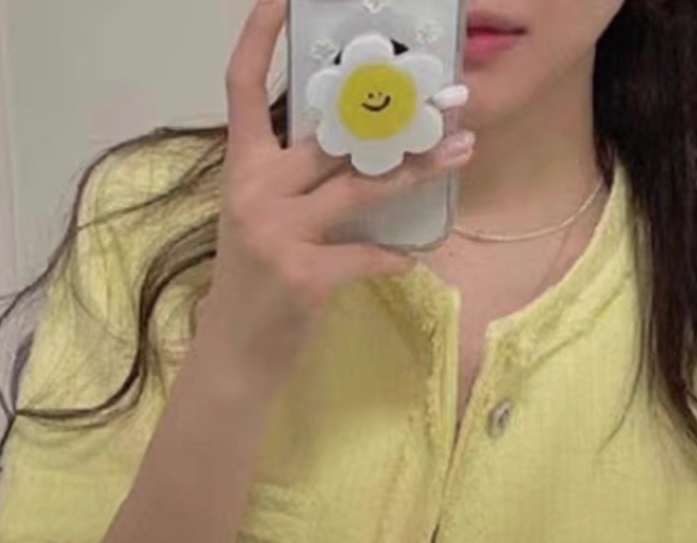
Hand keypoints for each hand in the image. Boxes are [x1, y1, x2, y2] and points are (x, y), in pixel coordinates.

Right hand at [199, 0, 473, 390]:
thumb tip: (361, 143)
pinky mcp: (302, 274)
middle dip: (392, 114)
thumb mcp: (264, 218)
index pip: (242, 87)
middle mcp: (254, 189)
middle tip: (444, 100)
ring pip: (359, 186)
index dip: (262, 37)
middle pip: (331, 135)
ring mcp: (276, 231)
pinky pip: (365, 255)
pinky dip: (393, 258)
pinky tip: (412, 259)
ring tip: (459, 154)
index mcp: (241, 167)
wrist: (237, 352)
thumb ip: (296, 179)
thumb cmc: (259, 281)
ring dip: (416, 171)